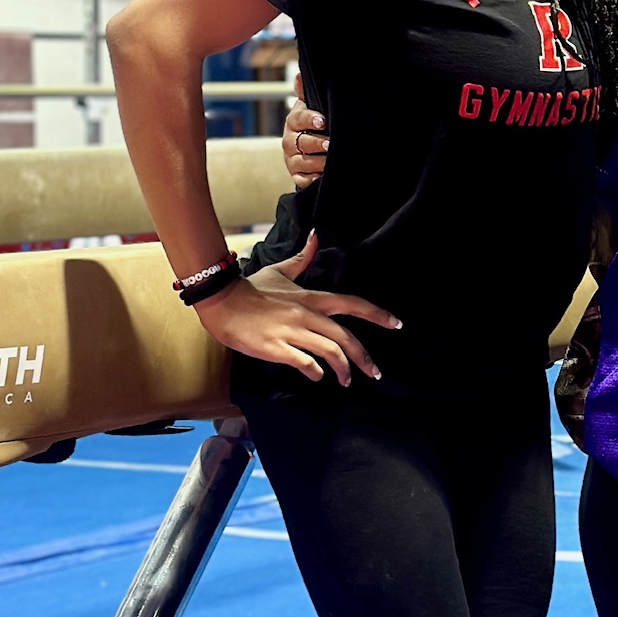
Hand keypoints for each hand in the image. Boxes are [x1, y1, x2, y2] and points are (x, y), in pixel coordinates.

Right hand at [196, 232, 398, 385]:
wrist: (221, 300)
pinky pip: (304, 363)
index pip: (351, 304)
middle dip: (365, 358)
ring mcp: (291, 333)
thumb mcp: (280, 272)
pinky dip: (316, 373)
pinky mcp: (276, 348)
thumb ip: (302, 258)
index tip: (396, 324)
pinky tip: (318, 377)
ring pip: (329, 353)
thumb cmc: (250, 288)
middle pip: (345, 337)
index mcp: (310, 298)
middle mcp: (306, 315)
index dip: (376, 314)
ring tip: (347, 380)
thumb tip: (316, 236)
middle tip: (375, 373)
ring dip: (343, 370)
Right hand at [282, 76, 328, 188]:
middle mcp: (290, 141)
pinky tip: (321, 178)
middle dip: (316, 143)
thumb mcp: (310, 107)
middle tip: (330, 143)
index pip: (299, 119)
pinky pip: (301, 179)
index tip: (322, 120)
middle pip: (300, 142)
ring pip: (302, 162)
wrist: (307, 149)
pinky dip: (311, 179)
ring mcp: (292, 159)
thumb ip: (306, 93)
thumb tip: (299, 76)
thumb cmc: (312, 124)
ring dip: (317, 162)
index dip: (310, 119)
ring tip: (331, 161)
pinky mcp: (296, 175)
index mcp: (294, 122)